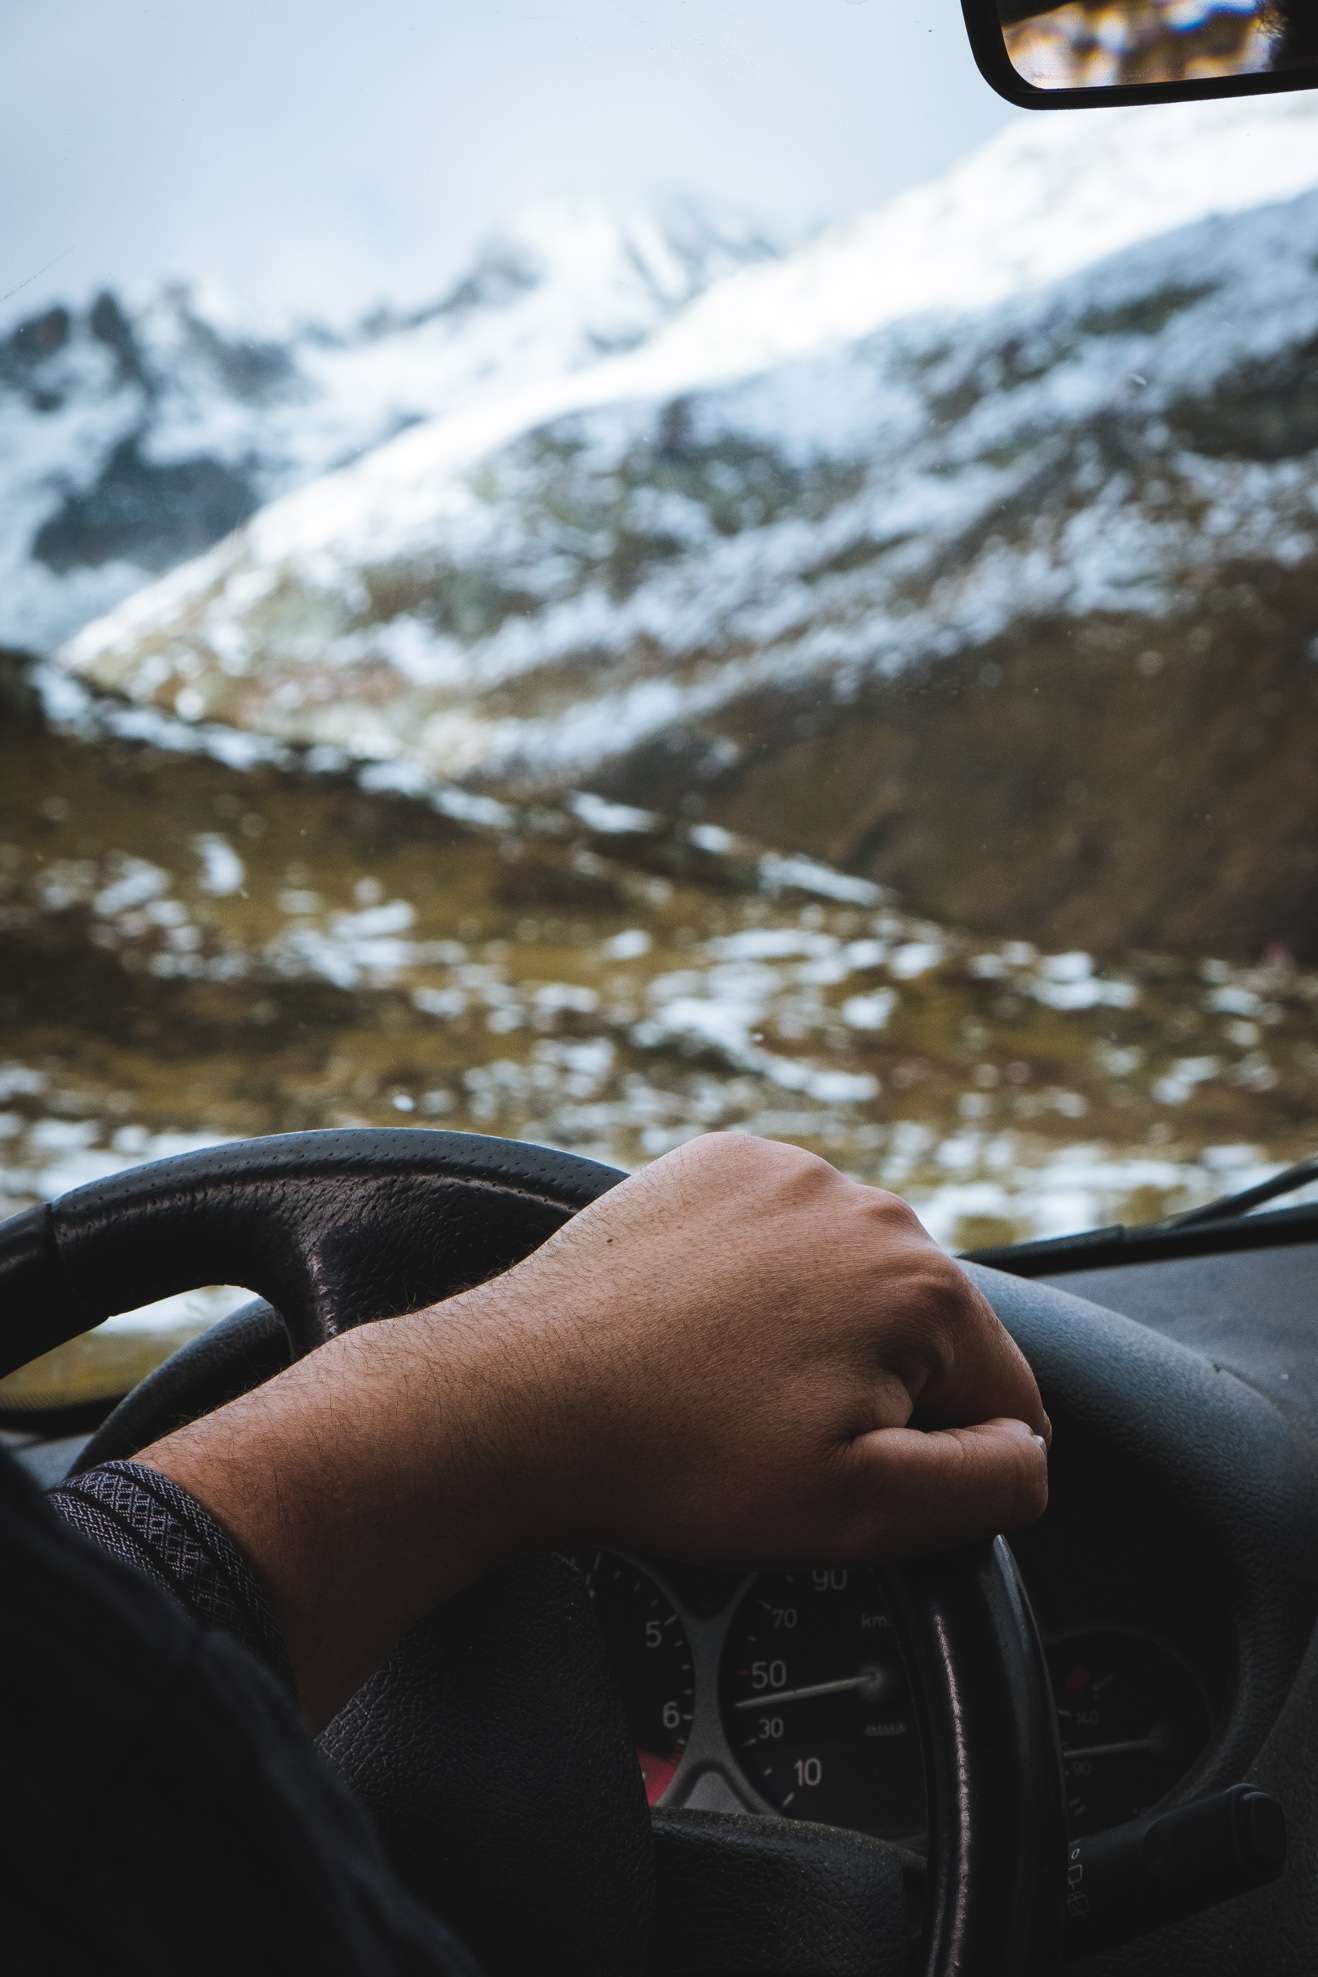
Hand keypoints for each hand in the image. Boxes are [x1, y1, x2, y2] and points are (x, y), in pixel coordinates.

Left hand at [141, 1132, 1048, 1722]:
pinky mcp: (711, 1164)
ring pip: (851, 1278)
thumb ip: (989, 1484)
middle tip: (779, 1442)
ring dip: (818, 1335)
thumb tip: (1032, 1454)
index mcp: (920, 1283)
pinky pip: (777, 1234)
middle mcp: (862, 1201)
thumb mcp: (864, 1512)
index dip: (947, 1463)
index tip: (859, 1481)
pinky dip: (758, 1283)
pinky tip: (700, 1335)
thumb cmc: (681, 1458)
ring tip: (728, 1389)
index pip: (1003, 1396)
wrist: (519, 1402)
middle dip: (877, 1393)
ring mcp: (780, 1171)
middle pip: (925, 1331)